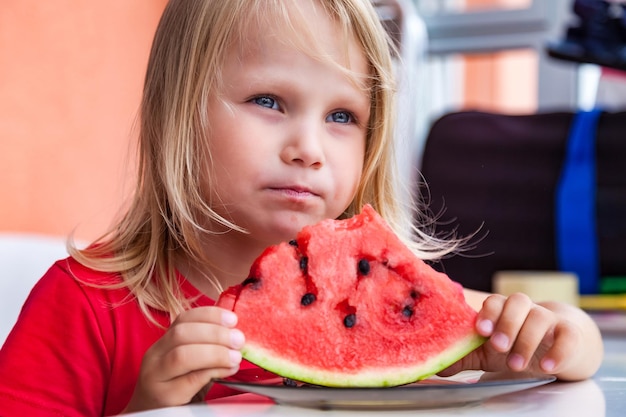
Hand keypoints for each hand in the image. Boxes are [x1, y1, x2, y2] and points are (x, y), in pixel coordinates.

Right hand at [123, 306, 244, 411]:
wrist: (151, 414)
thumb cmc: (177, 388)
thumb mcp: (190, 364)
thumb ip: (207, 348)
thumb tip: (236, 337)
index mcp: (163, 343)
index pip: (183, 319)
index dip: (210, 315)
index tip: (232, 319)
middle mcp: (155, 356)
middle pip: (182, 334)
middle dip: (215, 333)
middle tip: (238, 340)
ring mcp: (156, 376)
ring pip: (183, 355)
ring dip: (215, 352)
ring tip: (235, 357)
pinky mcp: (164, 396)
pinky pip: (191, 379)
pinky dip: (214, 370)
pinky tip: (228, 370)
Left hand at [440, 292, 596, 379]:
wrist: (556, 348)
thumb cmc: (515, 345)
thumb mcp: (487, 353)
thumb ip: (464, 355)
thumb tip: (437, 364)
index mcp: (503, 309)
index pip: (494, 301)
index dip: (488, 313)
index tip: (481, 330)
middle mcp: (525, 309)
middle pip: (518, 301)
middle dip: (507, 323)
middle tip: (498, 347)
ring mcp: (549, 319)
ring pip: (540, 317)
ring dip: (527, 340)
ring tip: (516, 364)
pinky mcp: (570, 334)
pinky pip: (567, 336)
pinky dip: (557, 351)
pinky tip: (547, 367)